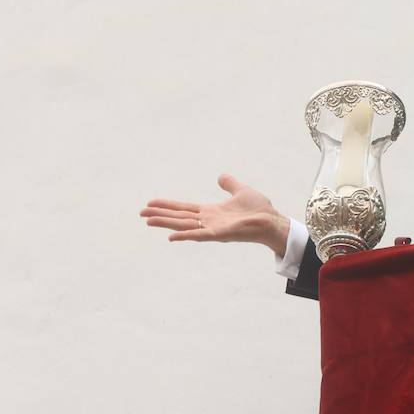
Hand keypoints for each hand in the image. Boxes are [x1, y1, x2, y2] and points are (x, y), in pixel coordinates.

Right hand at [141, 174, 289, 254]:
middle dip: (160, 214)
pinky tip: (170, 236)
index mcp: (211, 212)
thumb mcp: (242, 191)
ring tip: (148, 220)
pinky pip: (199, 235)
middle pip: (179, 217)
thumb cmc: (260, 210)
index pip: (184, 208)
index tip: (150, 203)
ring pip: (184, 225)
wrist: (272, 221)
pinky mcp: (220, 234)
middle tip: (141, 213)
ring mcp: (212, 228)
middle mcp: (208, 221)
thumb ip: (230, 184)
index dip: (168, 205)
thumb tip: (221, 176)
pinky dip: (185, 235)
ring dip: (166, 223)